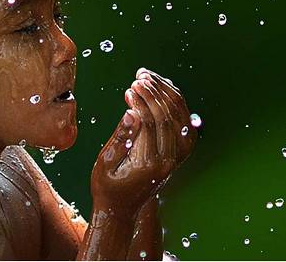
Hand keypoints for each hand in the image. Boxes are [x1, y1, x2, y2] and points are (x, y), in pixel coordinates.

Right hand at [90, 74, 189, 219]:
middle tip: (139, 78)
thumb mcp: (105, 163)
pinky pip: (180, 120)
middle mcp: (168, 160)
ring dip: (164, 93)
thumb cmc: (107, 186)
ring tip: (147, 78)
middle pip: (167, 117)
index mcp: (150, 164)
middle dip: (153, 93)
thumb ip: (120, 138)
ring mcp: (176, 156)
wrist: (122, 208)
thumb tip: (131, 112)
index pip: (151, 123)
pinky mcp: (177, 151)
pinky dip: (171, 101)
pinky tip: (158, 88)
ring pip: (178, 116)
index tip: (130, 87)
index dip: (141, 101)